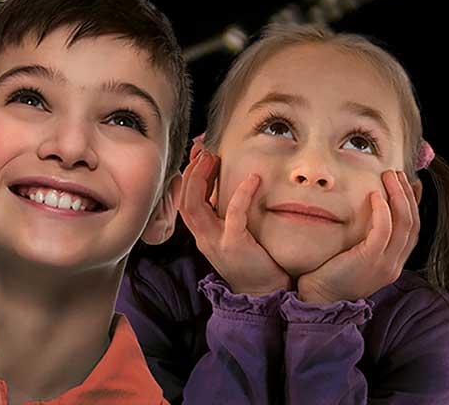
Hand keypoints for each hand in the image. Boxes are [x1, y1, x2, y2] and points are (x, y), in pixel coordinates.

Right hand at [179, 143, 290, 296]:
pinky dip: (241, 194)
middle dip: (191, 173)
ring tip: (213, 159)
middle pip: (184, 201)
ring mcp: (216, 242)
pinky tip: (253, 179)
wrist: (264, 295)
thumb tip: (224, 183)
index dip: (188, 175)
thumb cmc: (253, 261)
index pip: (184, 201)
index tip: (198, 154)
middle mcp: (203, 238)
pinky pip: (233, 215)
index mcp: (202, 234)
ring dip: (202, 180)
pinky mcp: (235, 246)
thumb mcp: (232, 234)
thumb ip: (224, 214)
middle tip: (205, 153)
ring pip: (195, 207)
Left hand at [297, 169, 419, 303]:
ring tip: (388, 176)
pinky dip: (383, 211)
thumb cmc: (328, 273)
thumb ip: (364, 239)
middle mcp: (394, 265)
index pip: (413, 230)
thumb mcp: (354, 255)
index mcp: (392, 263)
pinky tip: (375, 195)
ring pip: (403, 224)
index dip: (414, 204)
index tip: (411, 183)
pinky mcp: (369, 260)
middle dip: (407, 195)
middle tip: (397, 173)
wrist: (318, 298)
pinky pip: (383, 231)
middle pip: (413, 224)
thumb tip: (363, 214)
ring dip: (398, 196)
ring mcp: (385, 264)